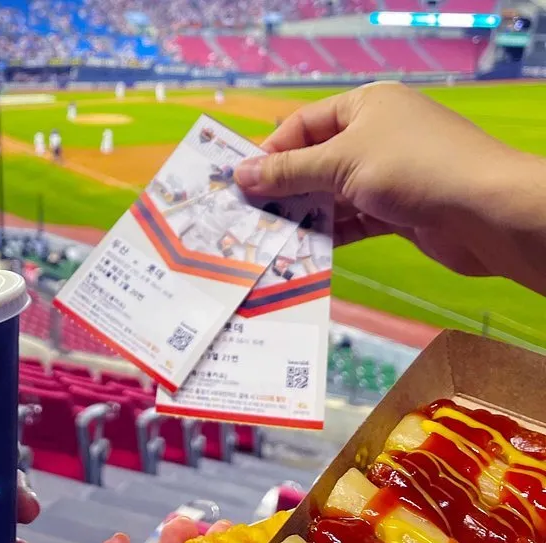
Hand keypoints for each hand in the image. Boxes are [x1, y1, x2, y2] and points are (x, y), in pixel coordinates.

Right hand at [235, 82, 545, 295]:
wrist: (486, 214)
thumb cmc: (413, 169)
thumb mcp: (341, 163)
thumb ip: (290, 172)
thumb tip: (242, 174)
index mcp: (365, 107)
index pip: (304, 124)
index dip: (271, 150)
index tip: (242, 180)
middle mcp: (376, 136)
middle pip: (316, 161)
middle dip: (284, 188)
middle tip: (248, 213)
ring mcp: (387, 175)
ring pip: (333, 194)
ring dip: (304, 215)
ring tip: (269, 235)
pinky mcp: (396, 211)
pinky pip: (353, 220)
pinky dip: (330, 233)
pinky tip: (303, 249)